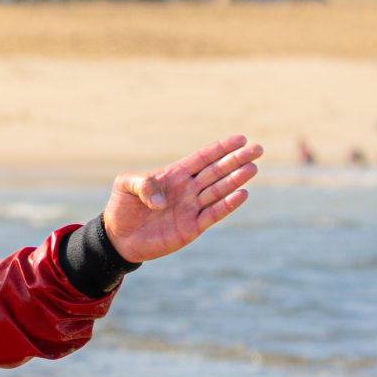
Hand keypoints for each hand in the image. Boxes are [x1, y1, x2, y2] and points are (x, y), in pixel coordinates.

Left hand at [104, 134, 261, 262]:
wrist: (119, 238)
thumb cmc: (122, 207)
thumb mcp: (124, 186)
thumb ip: (141, 184)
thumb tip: (161, 200)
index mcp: (175, 175)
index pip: (203, 158)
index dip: (221, 149)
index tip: (241, 139)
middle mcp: (188, 189)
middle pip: (216, 172)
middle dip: (236, 160)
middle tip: (258, 149)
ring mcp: (191, 208)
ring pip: (218, 191)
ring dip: (235, 180)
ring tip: (251, 168)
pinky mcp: (192, 228)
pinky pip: (213, 214)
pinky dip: (227, 205)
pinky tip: (242, 194)